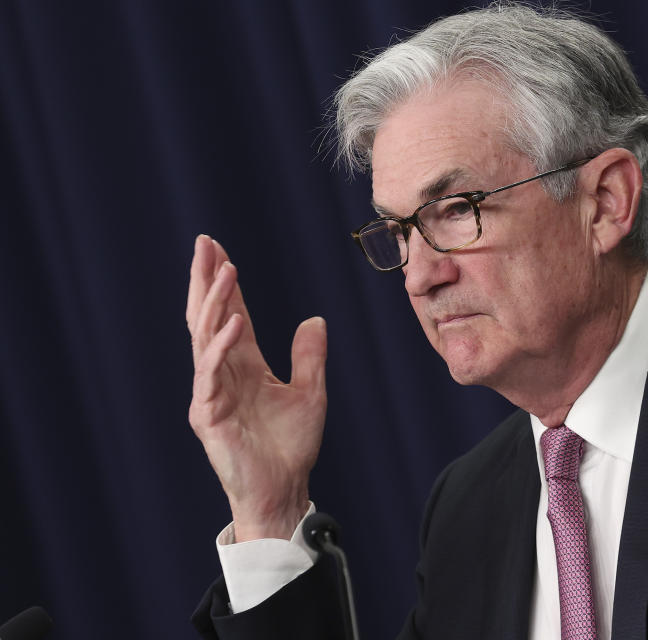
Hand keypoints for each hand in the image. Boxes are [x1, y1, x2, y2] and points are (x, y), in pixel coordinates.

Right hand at [186, 235, 326, 541]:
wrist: (284, 489)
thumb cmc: (291, 447)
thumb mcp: (310, 393)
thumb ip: (309, 357)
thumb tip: (315, 319)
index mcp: (244, 367)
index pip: (231, 316)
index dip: (227, 286)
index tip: (220, 251)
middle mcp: (223, 374)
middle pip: (209, 317)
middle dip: (206, 280)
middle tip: (203, 243)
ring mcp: (212, 392)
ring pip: (206, 337)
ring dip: (215, 303)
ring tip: (223, 269)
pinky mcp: (209, 414)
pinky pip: (212, 373)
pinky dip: (221, 346)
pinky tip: (233, 323)